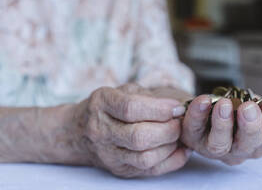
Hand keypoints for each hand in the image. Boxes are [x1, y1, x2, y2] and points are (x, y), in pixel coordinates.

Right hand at [76, 84, 191, 177]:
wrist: (79, 131)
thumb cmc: (109, 107)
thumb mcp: (124, 91)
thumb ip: (148, 97)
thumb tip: (177, 108)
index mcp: (102, 104)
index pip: (131, 109)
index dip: (159, 109)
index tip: (177, 107)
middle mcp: (101, 130)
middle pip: (139, 137)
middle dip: (168, 130)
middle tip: (179, 122)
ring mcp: (108, 154)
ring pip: (144, 158)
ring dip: (170, 146)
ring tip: (178, 135)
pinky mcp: (119, 170)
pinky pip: (150, 170)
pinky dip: (171, 161)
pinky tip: (180, 149)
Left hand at [181, 95, 261, 164]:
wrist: (203, 108)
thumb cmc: (231, 109)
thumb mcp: (250, 106)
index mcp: (254, 142)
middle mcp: (235, 150)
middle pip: (245, 146)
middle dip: (249, 126)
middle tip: (248, 108)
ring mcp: (212, 147)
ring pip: (219, 143)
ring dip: (222, 123)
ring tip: (224, 104)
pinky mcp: (192, 137)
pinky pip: (195, 126)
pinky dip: (198, 113)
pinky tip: (204, 101)